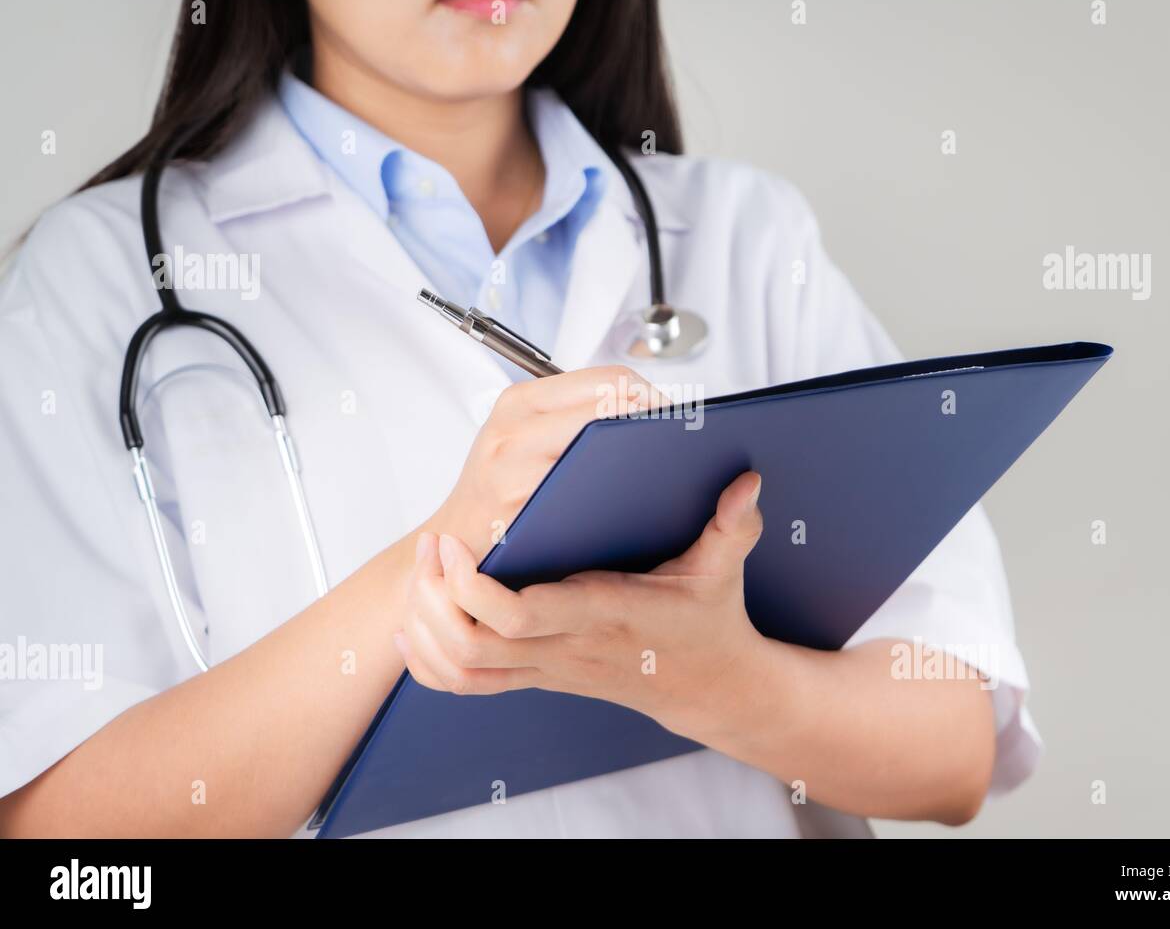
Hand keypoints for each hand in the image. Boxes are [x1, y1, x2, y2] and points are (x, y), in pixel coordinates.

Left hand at [393, 472, 770, 739]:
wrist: (707, 686)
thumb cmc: (707, 623)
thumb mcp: (723, 571)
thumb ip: (733, 525)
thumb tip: (747, 483)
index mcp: (601, 615)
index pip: (519, 619)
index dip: (473, 588)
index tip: (456, 545)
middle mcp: (565, 648)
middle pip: (471, 644)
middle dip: (435, 596)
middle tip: (432, 547)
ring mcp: (546, 667)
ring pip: (459, 667)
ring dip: (426, 625)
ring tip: (424, 573)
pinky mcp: (535, 674)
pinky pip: (464, 683)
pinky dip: (430, 658)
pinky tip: (421, 620)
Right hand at [432, 366, 664, 560]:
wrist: (455, 543)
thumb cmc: (498, 489)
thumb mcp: (520, 435)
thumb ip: (571, 415)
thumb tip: (650, 409)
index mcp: (520, 402)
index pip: (610, 380)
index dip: (653, 397)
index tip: (672, 419)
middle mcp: (514, 430)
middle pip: (612, 408)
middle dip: (657, 426)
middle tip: (680, 447)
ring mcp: (515, 472)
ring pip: (604, 450)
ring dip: (644, 461)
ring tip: (663, 472)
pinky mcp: (520, 513)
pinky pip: (588, 498)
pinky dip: (619, 497)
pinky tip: (636, 505)